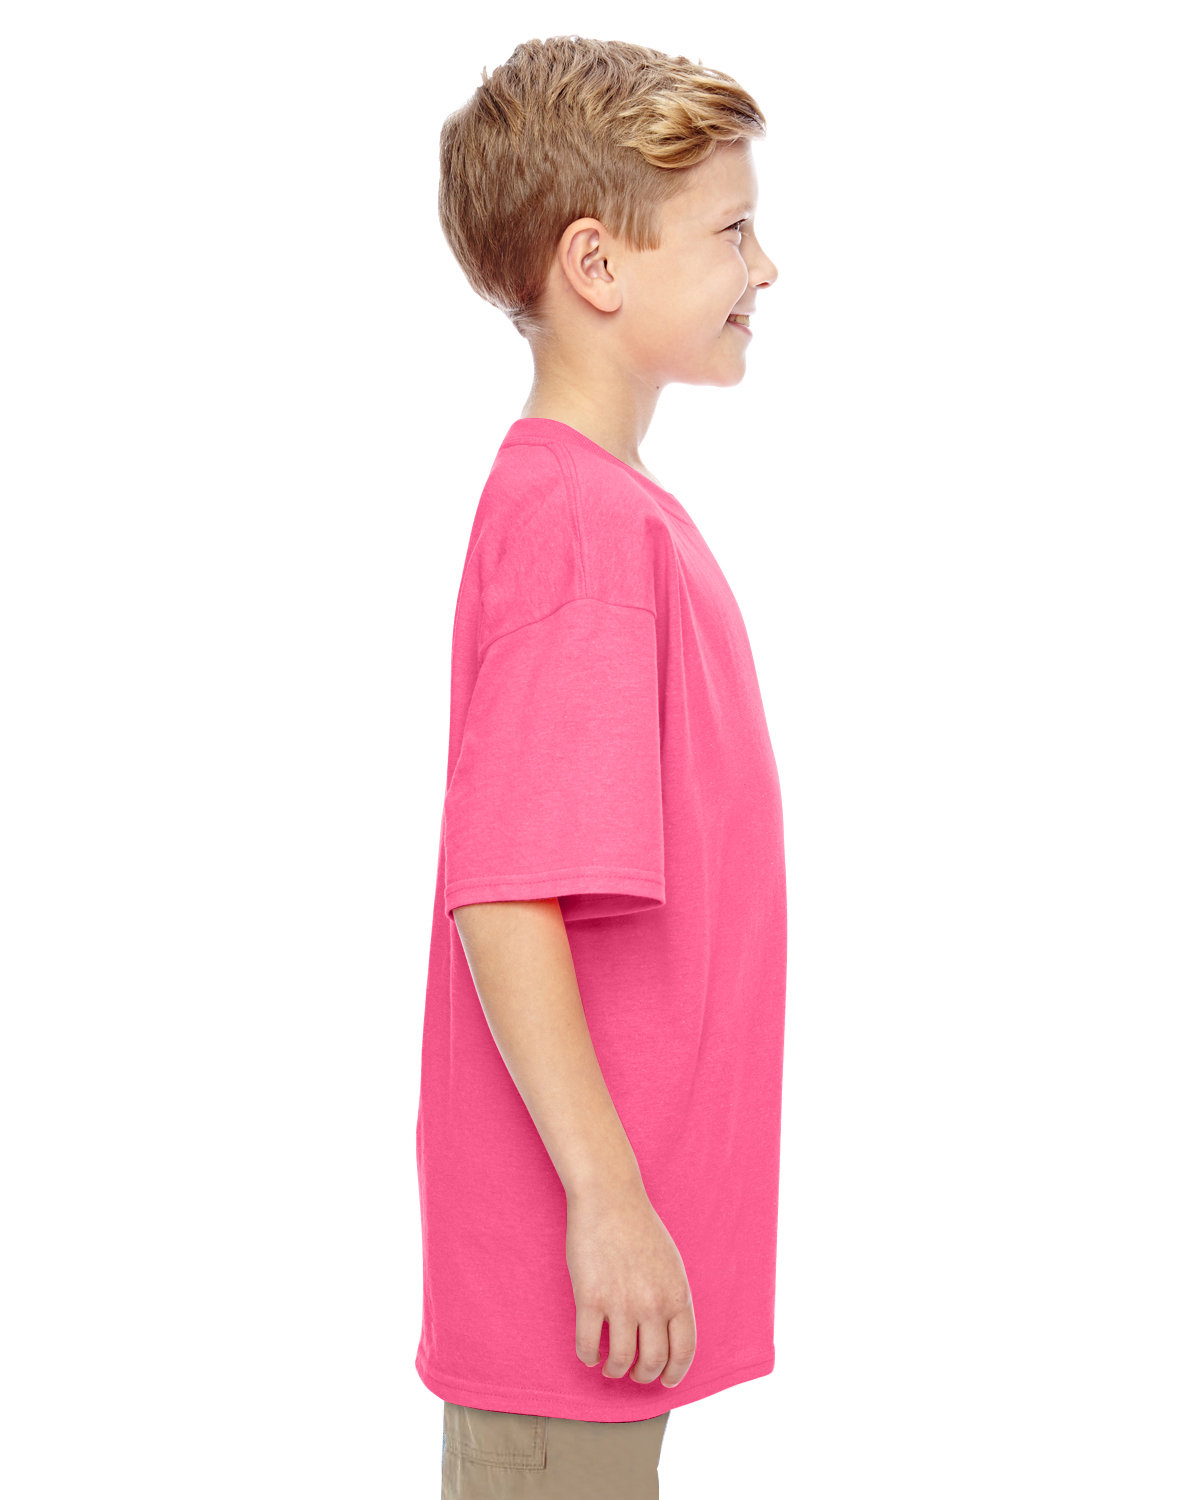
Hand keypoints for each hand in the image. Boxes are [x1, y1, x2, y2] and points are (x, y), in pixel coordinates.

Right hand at [566, 1182, 696, 1387]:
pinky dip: (588, 1356)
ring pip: (621, 1361)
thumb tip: (667, 1334)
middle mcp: (653, 1303)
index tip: (667, 1381)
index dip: (675, 1373)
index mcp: (678, 1295)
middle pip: (653, 1361)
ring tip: (610, 1367)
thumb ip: (671, 1298)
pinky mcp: (590, 1299)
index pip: (684, 1351)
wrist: (609, 1199)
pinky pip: (588, 1345)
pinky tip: (589, 1353)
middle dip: (643, 1375)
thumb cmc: (639, 1227)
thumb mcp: (671, 1264)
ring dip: (615, 1371)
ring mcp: (621, 1303)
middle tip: (634, 1373)